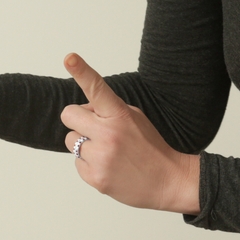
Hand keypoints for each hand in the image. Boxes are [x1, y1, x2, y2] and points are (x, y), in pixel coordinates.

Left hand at [60, 53, 200, 213]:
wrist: (169, 182)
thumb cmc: (150, 147)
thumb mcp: (135, 119)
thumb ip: (108, 111)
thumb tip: (81, 111)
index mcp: (120, 115)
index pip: (97, 89)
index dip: (82, 71)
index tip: (69, 58)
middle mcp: (108, 133)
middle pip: (69, 115)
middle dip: (78, 120)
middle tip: (95, 129)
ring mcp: (100, 156)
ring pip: (70, 140)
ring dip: (84, 144)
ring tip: (108, 151)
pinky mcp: (95, 177)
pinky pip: (76, 163)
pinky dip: (89, 164)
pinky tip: (108, 166)